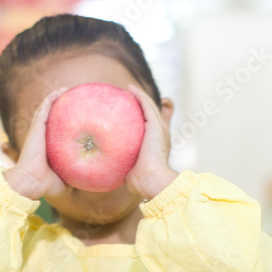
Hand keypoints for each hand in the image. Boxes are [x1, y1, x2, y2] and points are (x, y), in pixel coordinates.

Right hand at [2, 88, 73, 199]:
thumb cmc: (46, 185)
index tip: (77, 118)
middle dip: (61, 108)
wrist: (31, 183)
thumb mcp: (65, 181)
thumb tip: (90, 178)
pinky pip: (44, 108)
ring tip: (67, 90)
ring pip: (46, 109)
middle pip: (51, 118)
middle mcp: (42, 138)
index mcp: (47, 148)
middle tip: (74, 100)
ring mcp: (38, 131)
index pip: (56, 132)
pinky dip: (51, 99)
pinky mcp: (36, 127)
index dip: (65, 124)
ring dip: (56, 98)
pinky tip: (61, 91)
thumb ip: (75, 177)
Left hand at [124, 84, 178, 200]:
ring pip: (150, 106)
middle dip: (142, 103)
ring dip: (140, 96)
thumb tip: (110, 172)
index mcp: (158, 145)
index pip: (153, 128)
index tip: (134, 114)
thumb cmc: (141, 182)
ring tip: (129, 89)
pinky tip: (130, 89)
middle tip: (129, 97)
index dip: (145, 119)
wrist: (153, 181)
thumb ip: (124, 167)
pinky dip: (139, 96)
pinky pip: (146, 105)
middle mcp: (162, 135)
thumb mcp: (132, 172)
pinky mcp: (155, 125)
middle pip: (153, 113)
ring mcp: (160, 129)